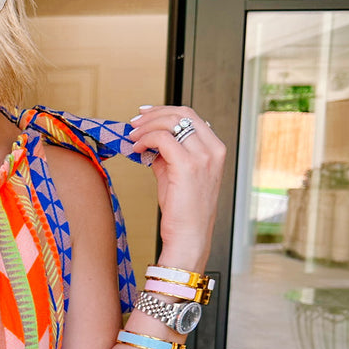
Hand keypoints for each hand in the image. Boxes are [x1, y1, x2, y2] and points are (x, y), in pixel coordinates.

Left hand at [128, 105, 225, 267]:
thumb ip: (167, 155)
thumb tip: (149, 140)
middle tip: (134, 123)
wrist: (188, 237)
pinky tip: (136, 149)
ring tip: (132, 137)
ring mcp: (203, 157)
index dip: (164, 111)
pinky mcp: (188, 166)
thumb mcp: (176, 175)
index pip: (191, 116)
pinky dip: (146, 139)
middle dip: (153, 114)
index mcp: (215, 149)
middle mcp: (213, 150)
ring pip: (172, 122)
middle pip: (182, 113)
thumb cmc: (183, 212)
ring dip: (147, 126)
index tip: (144, 115)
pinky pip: (163, 138)